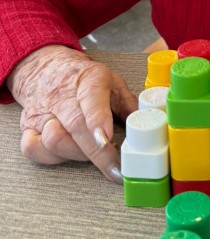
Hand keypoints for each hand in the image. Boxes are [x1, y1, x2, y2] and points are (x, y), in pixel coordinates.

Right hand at [7, 45, 137, 182]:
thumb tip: (151, 124)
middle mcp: (63, 95)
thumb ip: (130, 104)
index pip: (92, 99)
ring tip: (92, 152)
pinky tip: (66, 154)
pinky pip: (33, 149)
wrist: (46, 68)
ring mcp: (43, 111)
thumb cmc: (85, 80)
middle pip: (75, 126)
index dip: (98, 121)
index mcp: (90, 80)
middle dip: (97, 153)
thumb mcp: (113, 83)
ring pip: (53, 140)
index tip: (107, 140)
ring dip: (76, 154)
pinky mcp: (28, 127)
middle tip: (115, 170)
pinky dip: (51, 157)